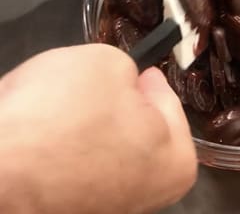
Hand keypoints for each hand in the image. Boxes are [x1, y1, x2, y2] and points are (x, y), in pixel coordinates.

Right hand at [0, 44, 195, 213]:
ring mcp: (105, 209)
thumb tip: (121, 81)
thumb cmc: (64, 116)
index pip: (169, 104)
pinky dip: (59, 144)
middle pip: (135, 127)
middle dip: (118, 101)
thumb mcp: (106, 63)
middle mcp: (147, 196)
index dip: (150, 79)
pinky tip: (41, 129)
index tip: (142, 69)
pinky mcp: (65, 210)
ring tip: (61, 103)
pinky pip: (70, 165)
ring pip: (100, 145)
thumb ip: (125, 69)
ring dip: (85, 122)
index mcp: (175, 163)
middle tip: (101, 81)